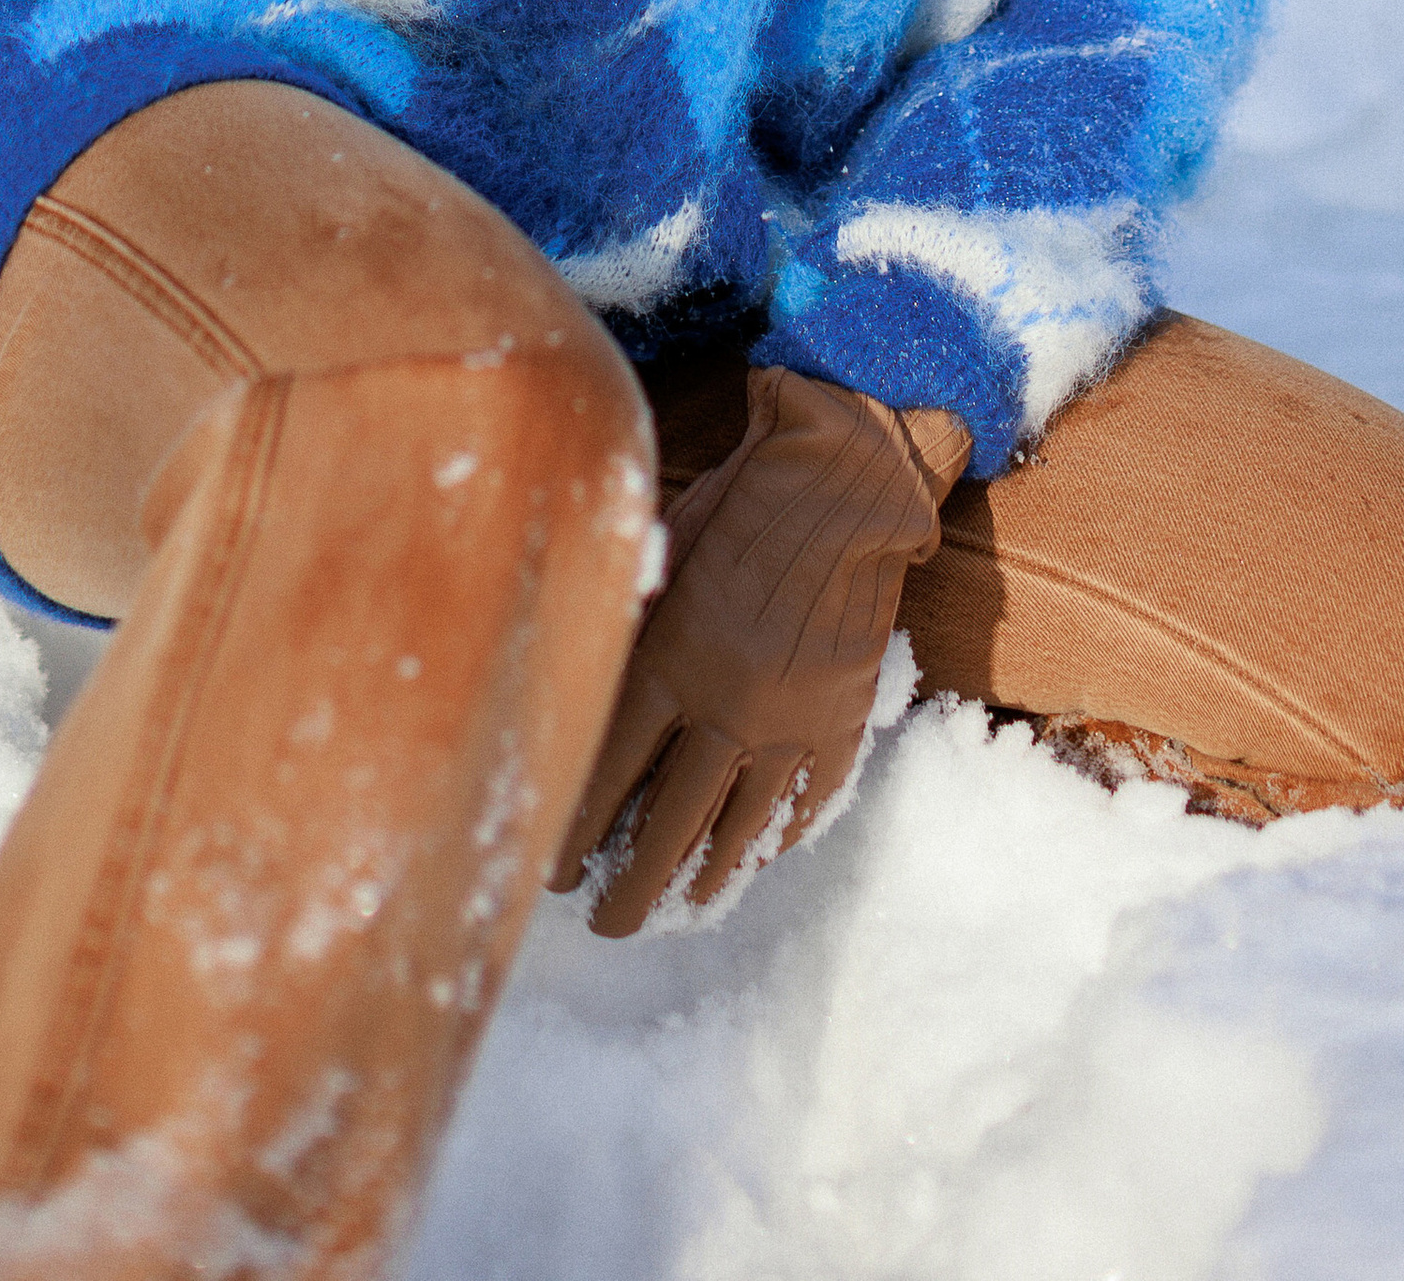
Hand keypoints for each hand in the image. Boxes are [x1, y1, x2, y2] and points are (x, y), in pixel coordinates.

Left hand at [551, 369, 970, 936]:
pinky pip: (811, 797)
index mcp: (674, 661)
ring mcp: (793, 720)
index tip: (556, 870)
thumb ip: (631, 612)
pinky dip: (783, 834)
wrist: (848, 479)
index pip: (612, 770)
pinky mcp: (844, 715)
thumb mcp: (666, 548)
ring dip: (706, 878)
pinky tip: (761, 855)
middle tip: (608, 923)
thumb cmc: (744, 497)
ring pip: (742, 827)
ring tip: (680, 909)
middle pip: (671, 822)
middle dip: (632, 885)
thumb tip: (586, 647)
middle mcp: (729, 706)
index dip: (580, 828)